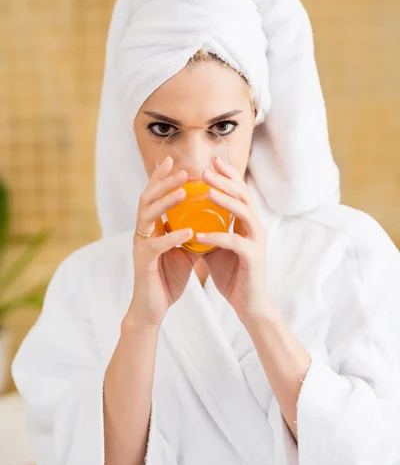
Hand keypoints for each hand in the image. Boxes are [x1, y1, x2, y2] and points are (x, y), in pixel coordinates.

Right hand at [129, 156, 197, 327]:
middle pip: (147, 199)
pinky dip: (173, 237)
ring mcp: (140, 247)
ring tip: (184, 192)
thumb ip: (193, 232)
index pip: (153, 196)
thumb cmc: (168, 278)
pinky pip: (157, 246)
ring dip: (166, 202)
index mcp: (150, 228)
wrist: (153, 308)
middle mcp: (142, 233)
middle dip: (164, 182)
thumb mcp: (185, 251)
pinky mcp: (144, 264)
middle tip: (182, 170)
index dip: (160, 178)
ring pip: (147, 217)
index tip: (173, 160)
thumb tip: (214, 215)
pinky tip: (188, 232)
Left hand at [197, 157, 272, 322]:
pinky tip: (199, 234)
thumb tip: (182, 214)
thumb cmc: (230, 274)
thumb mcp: (214, 246)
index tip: (212, 161)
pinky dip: (216, 236)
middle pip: (243, 196)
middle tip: (207, 169)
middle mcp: (255, 227)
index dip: (228, 175)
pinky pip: (234, 242)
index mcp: (247, 222)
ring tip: (208, 191)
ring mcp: (256, 242)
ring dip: (225, 201)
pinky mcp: (252, 258)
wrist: (248, 304)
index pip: (240, 192)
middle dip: (226, 180)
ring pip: (244, 213)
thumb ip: (205, 228)